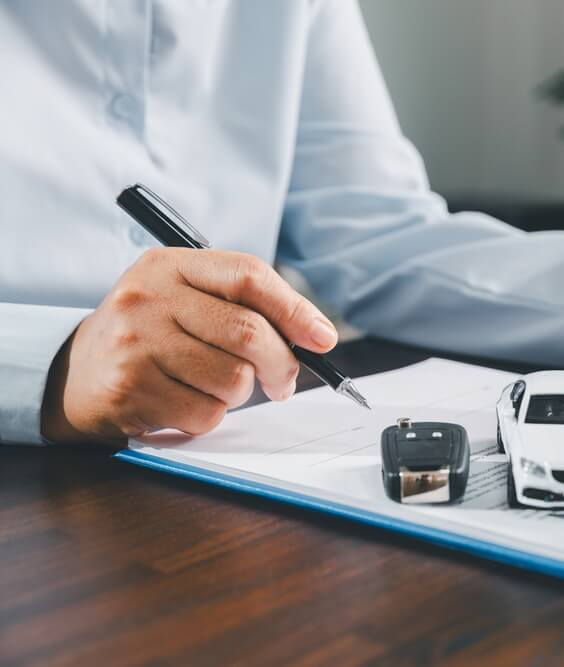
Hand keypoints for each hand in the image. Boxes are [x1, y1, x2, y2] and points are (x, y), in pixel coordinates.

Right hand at [41, 248, 338, 443]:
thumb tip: (318, 336)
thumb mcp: (187, 299)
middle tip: (283, 382)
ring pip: (232, 379)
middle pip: (248, 332)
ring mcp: (135, 343)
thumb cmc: (154, 334)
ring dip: (240, 394)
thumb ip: (246, 306)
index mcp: (170, 265)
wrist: (76, 372)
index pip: (249, 275)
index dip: (295, 309)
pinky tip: (186, 403)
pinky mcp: (129, 389)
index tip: (323, 338)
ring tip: (216, 387)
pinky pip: (205, 414)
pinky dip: (210, 417)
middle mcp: (148, 297)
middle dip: (281, 364)